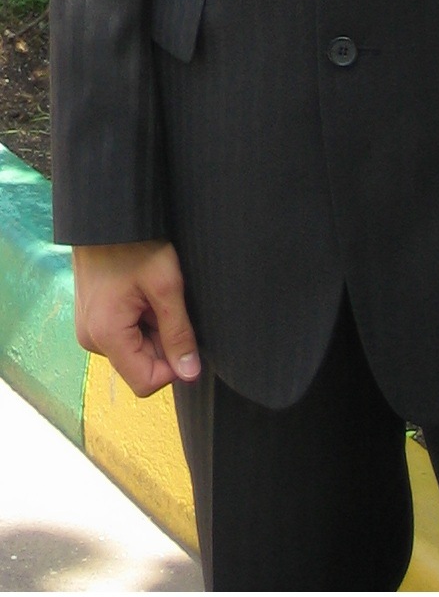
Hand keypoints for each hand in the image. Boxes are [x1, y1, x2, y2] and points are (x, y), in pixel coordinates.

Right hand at [73, 240, 200, 398]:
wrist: (107, 214)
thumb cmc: (135, 243)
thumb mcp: (166, 286)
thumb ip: (179, 333)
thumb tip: (190, 372)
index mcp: (106, 335)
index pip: (145, 383)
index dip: (172, 365)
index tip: (183, 333)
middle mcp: (91, 339)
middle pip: (139, 365)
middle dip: (161, 340)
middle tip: (164, 302)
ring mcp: (89, 328)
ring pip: (133, 349)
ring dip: (151, 327)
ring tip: (151, 292)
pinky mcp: (92, 318)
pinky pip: (122, 334)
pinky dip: (138, 318)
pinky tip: (140, 291)